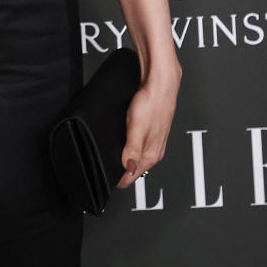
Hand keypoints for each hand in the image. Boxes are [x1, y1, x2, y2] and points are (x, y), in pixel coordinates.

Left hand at [116, 66, 181, 188]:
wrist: (161, 84)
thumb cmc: (151, 103)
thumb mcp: (137, 128)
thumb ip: (132, 150)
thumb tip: (128, 170)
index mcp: (151, 154)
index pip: (133, 176)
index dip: (119, 180)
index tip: (107, 182)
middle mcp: (155, 151)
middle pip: (136, 169)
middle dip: (122, 173)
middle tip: (105, 173)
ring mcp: (154, 142)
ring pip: (138, 158)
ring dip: (126, 161)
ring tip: (112, 160)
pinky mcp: (152, 132)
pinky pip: (139, 147)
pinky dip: (130, 150)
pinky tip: (123, 144)